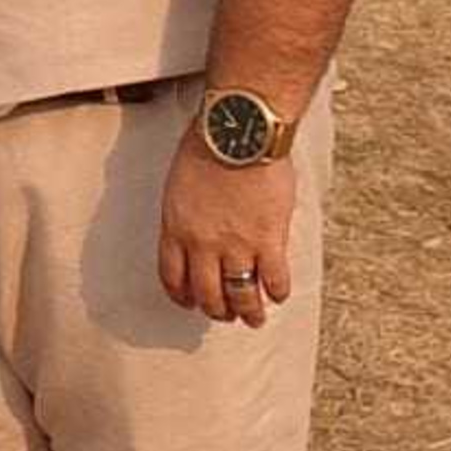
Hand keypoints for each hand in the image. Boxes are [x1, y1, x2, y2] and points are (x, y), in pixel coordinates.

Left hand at [157, 129, 295, 329]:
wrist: (237, 132)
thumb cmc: (206, 145)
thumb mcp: (180, 184)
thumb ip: (186, 214)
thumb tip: (195, 230)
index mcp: (176, 228)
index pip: (172, 277)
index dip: (182, 296)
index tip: (190, 302)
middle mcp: (202, 244)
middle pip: (207, 294)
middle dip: (217, 310)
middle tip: (226, 314)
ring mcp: (236, 245)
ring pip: (240, 296)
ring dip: (248, 312)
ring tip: (254, 318)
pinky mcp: (269, 239)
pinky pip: (274, 279)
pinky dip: (277, 291)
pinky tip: (278, 293)